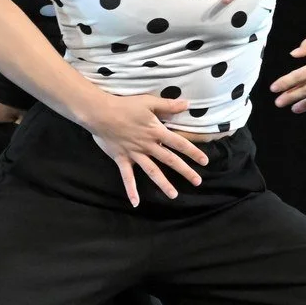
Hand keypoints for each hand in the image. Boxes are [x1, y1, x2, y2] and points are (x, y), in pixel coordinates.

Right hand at [81, 94, 209, 207]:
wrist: (100, 113)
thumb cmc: (125, 105)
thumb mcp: (148, 102)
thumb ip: (168, 105)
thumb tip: (187, 104)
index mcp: (156, 131)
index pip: (179, 143)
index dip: (193, 152)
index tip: (205, 161)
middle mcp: (148, 145)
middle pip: (169, 160)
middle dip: (184, 171)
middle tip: (197, 182)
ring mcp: (135, 154)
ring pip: (152, 171)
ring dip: (163, 183)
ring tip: (174, 195)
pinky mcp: (122, 159)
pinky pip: (127, 177)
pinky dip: (131, 190)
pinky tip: (136, 202)